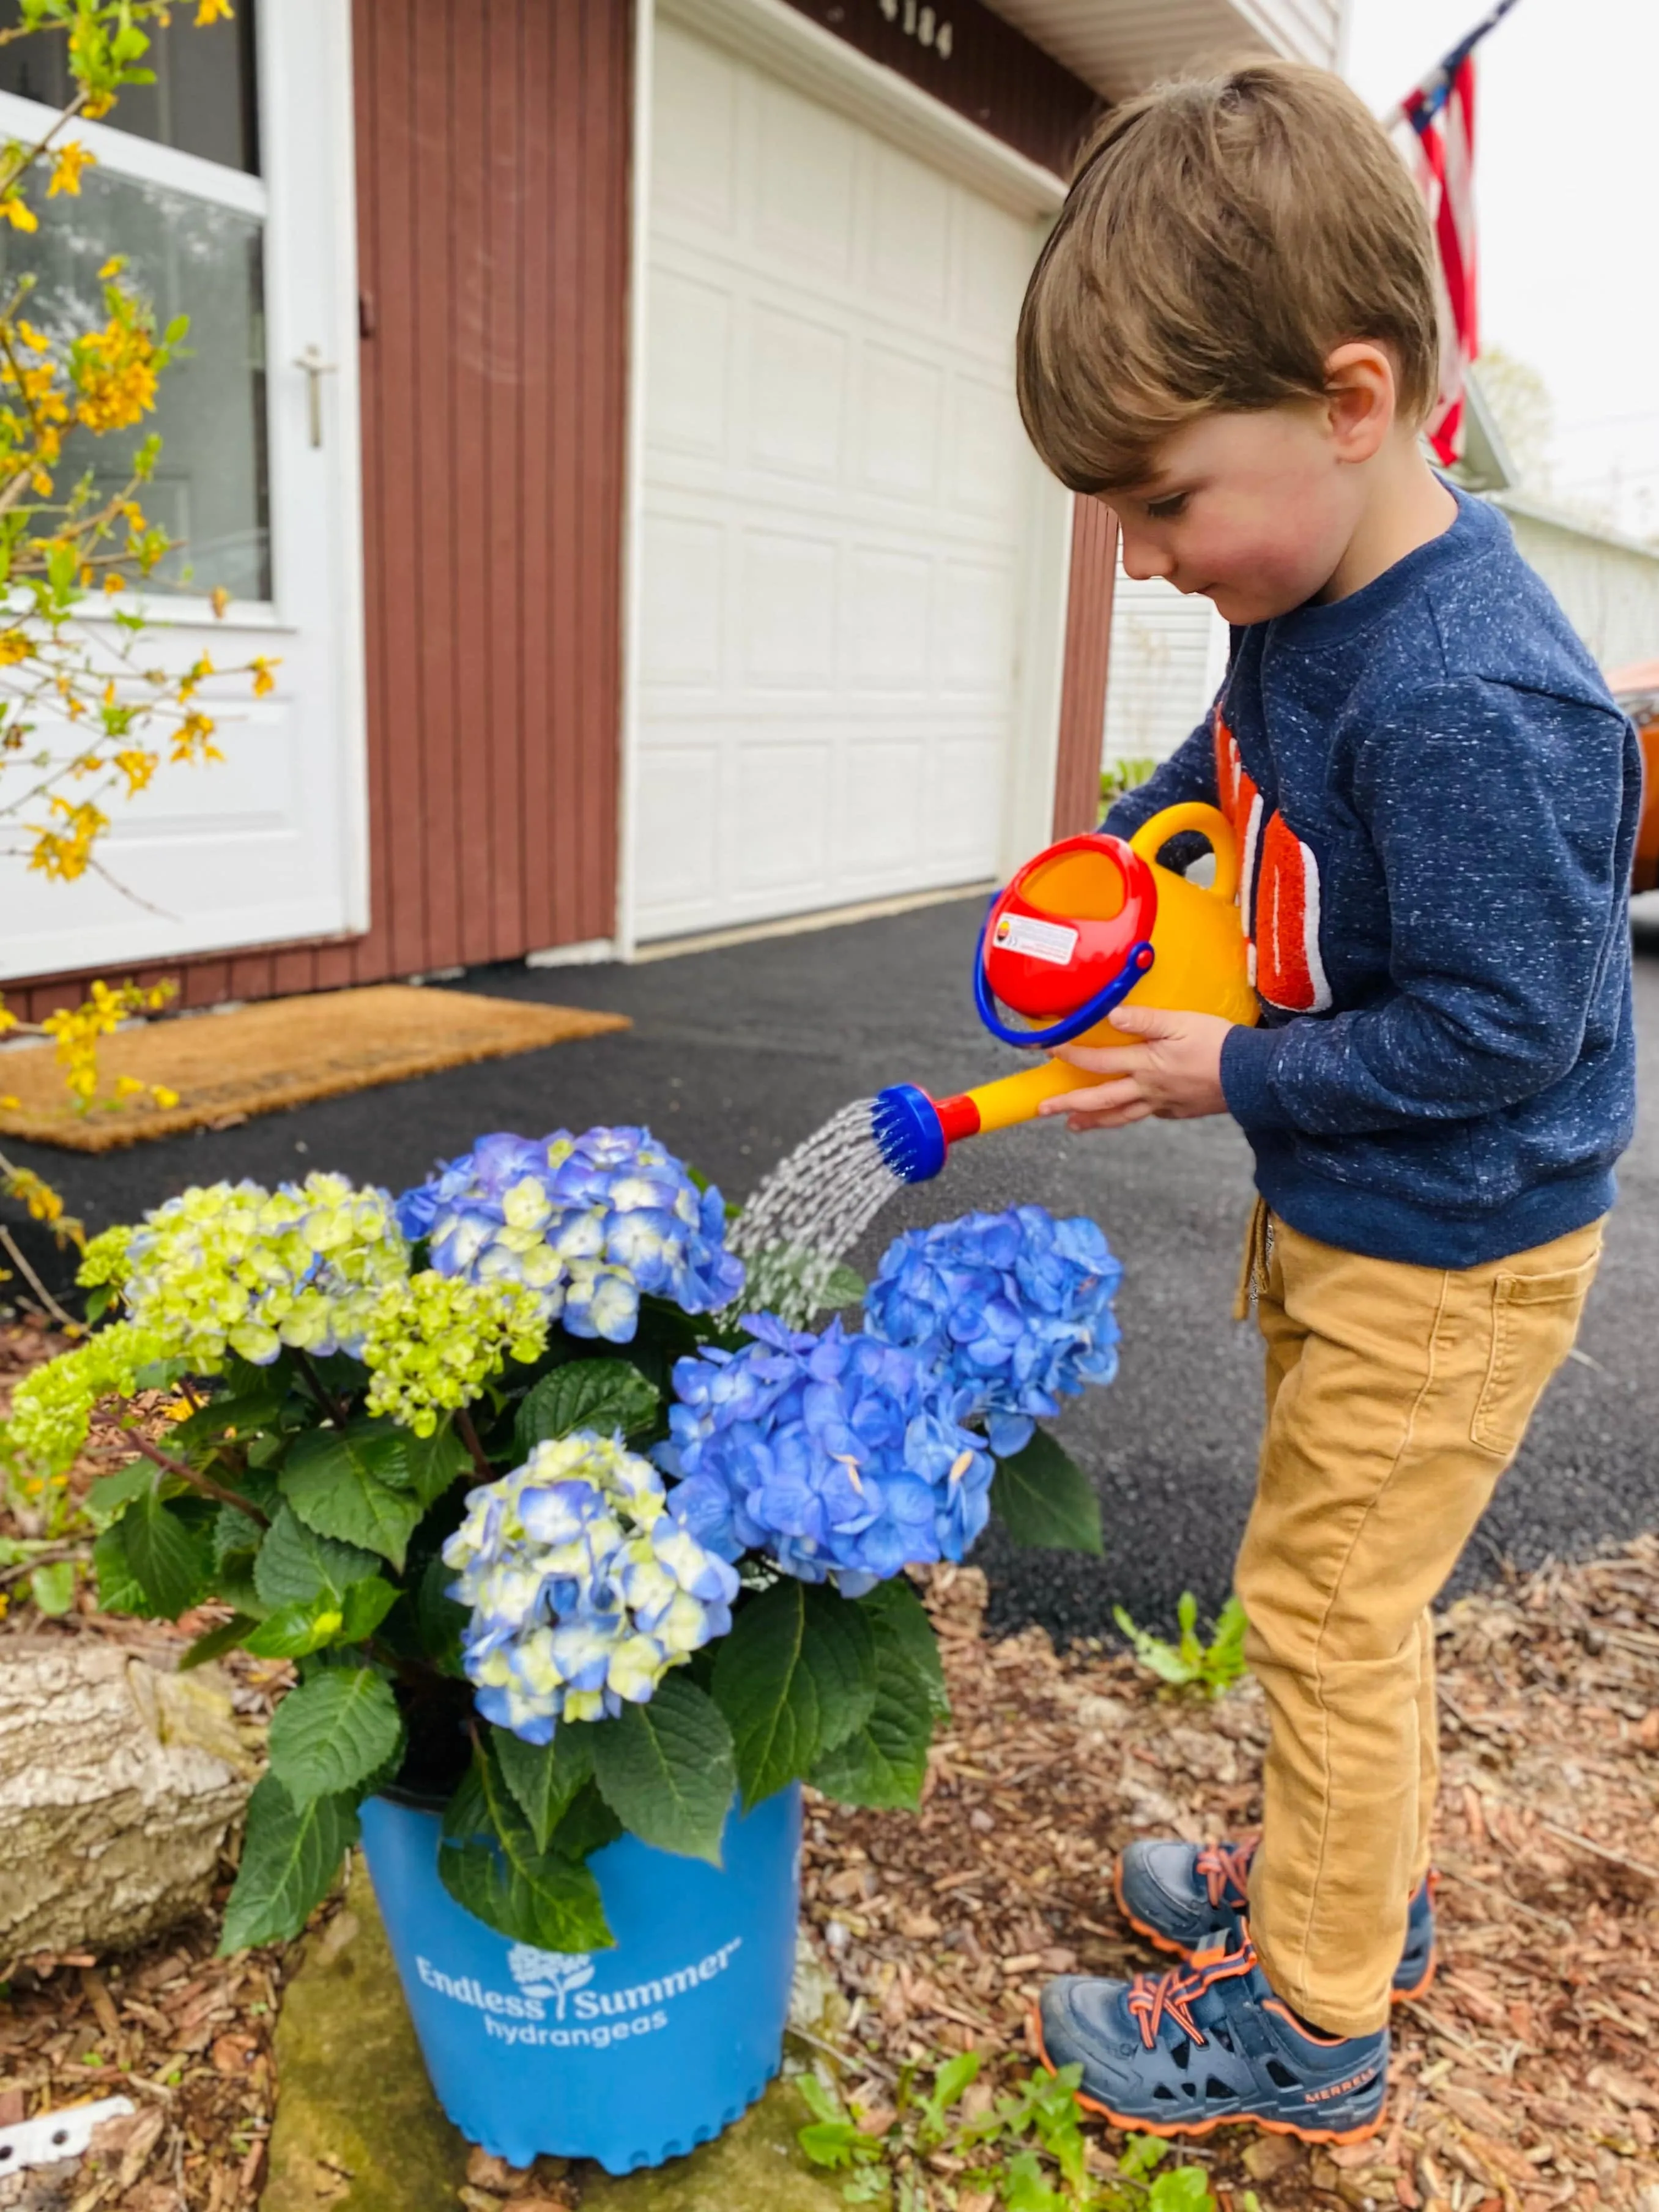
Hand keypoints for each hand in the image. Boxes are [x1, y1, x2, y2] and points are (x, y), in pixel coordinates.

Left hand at [1037, 1004, 1233, 1129]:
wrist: (1254, 1076)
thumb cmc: (1220, 1044)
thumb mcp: (1182, 1022)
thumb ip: (1145, 1020)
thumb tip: (1111, 1015)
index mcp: (1146, 1065)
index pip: (1098, 1062)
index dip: (1072, 1055)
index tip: (1049, 1050)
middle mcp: (1149, 1089)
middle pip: (1100, 1101)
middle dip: (1068, 1104)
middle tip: (1043, 1109)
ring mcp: (1163, 1104)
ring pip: (1120, 1116)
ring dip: (1093, 1121)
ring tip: (1073, 1126)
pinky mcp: (1178, 1111)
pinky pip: (1146, 1116)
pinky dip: (1128, 1117)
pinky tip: (1123, 1114)